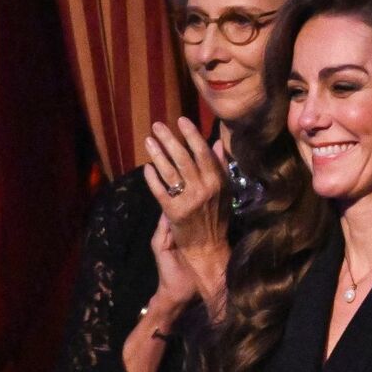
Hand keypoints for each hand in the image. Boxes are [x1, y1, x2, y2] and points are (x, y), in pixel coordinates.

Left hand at [143, 118, 231, 310]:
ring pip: (171, 172)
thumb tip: (215, 144)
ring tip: (149, 140)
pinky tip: (147, 168)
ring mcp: (188, 202)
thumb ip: (220, 168)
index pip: (204, 153)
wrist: (208, 251)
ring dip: (158, 154)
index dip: (192, 135)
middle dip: (170, 140)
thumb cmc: (217, 220)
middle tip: (158, 125)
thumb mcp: (224, 192)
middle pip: (184, 159)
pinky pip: (160, 191)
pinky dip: (153, 179)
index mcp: (218, 183)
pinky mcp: (174, 214)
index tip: (182, 120)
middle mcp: (204, 191)